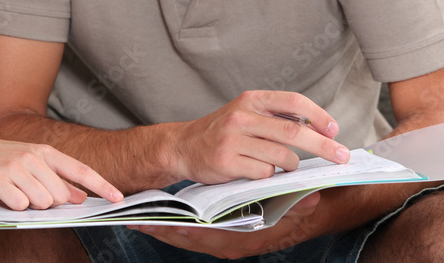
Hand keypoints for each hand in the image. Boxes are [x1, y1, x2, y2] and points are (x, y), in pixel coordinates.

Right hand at [0, 139, 122, 210]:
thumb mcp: (30, 163)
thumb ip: (57, 179)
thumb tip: (80, 196)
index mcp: (44, 151)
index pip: (80, 170)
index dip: (101, 185)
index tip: (118, 198)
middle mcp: (32, 157)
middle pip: (60, 195)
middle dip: (50, 202)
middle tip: (28, 192)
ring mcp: (15, 167)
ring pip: (42, 202)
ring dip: (31, 205)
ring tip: (15, 192)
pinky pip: (20, 206)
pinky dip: (14, 207)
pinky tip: (4, 196)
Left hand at [128, 190, 324, 257]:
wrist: (306, 215)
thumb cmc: (299, 208)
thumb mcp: (300, 203)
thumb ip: (298, 203)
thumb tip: (307, 198)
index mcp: (244, 240)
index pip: (203, 236)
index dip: (178, 230)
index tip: (156, 223)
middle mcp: (232, 245)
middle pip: (188, 241)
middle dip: (162, 233)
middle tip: (137, 223)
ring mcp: (225, 244)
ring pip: (188, 240)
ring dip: (166, 231)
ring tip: (142, 220)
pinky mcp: (222, 239)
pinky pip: (194, 237)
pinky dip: (177, 230)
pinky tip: (164, 219)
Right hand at [169, 91, 349, 184]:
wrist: (183, 146)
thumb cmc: (222, 132)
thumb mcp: (246, 113)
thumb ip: (276, 117)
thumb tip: (319, 129)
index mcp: (250, 99)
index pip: (292, 101)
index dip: (318, 115)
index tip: (335, 130)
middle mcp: (241, 116)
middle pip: (293, 132)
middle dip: (324, 146)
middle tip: (341, 156)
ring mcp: (232, 139)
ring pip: (282, 157)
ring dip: (290, 166)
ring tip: (280, 165)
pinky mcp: (227, 162)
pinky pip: (264, 173)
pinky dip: (268, 176)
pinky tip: (254, 170)